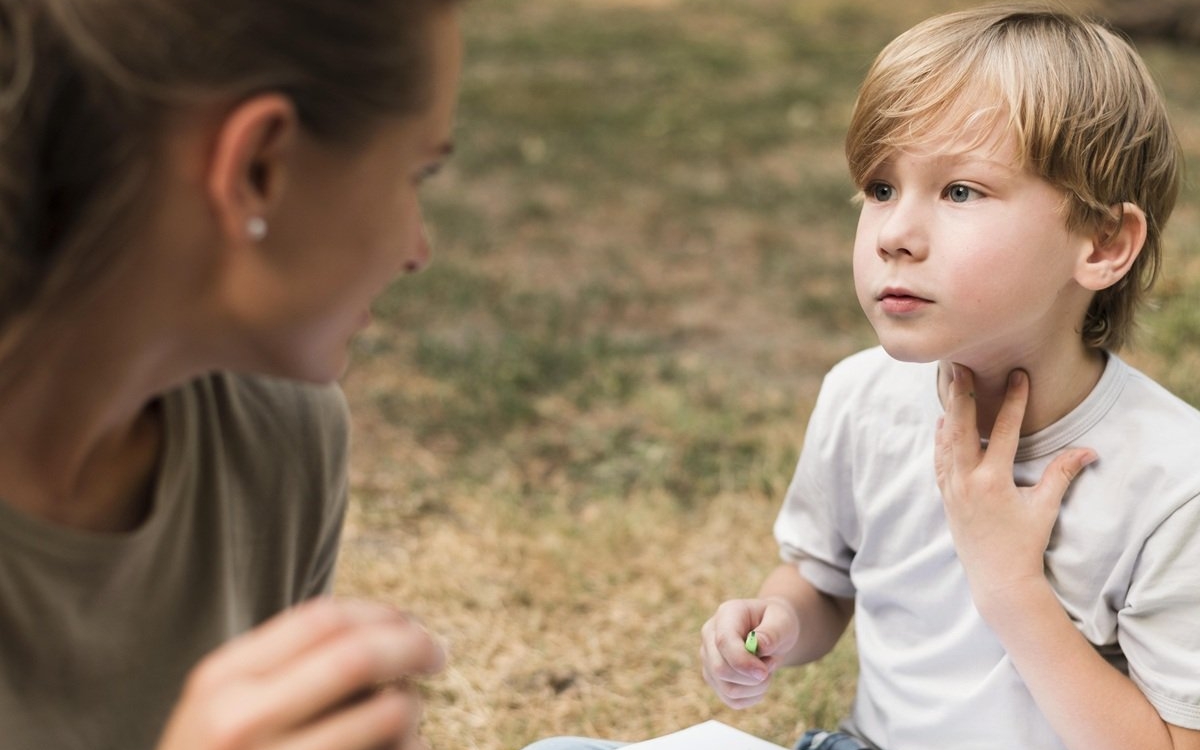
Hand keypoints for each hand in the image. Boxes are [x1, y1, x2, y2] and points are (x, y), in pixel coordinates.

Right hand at [156, 597, 445, 749]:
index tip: (409, 624)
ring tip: (401, 725)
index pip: (323, 618)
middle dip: (414, 646)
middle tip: (436, 654)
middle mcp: (241, 723)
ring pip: (391, 713)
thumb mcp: (224, 708)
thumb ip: (283, 666)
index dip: (380, 614)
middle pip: (360, 656)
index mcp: (221, 682)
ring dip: (412, 710)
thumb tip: (389, 626)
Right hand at [699, 596, 798, 708]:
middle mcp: (710, 637)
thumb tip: (759, 646)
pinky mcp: (714, 680)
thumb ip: (772, 632)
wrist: (772, 633)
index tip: (763, 672)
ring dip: (756, 687)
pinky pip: (733, 700)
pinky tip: (760, 681)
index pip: (723, 642)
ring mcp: (709, 660)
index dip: (742, 661)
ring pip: (727, 689)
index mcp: (726, 615)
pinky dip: (752, 697)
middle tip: (771, 664)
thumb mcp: (782, 621)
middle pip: (720, 669)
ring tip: (767, 669)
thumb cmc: (777, 623)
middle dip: (751, 677)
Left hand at [934, 365, 1095, 611]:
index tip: (1018, 375)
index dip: (1012, 402)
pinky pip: (939, 460)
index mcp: (992, 481)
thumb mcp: (1045, 508)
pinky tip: (942, 422)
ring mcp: (951, 489)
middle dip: (961, 394)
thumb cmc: (1025, 544)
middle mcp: (966, 481)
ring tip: (949, 383)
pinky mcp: (946, 496)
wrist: (998, 579)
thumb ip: (1062, 474)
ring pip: (945, 441)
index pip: (1002, 431)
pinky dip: (941, 438)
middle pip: (960, 427)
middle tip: (959, 365)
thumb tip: (1090, 450)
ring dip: (948, 411)